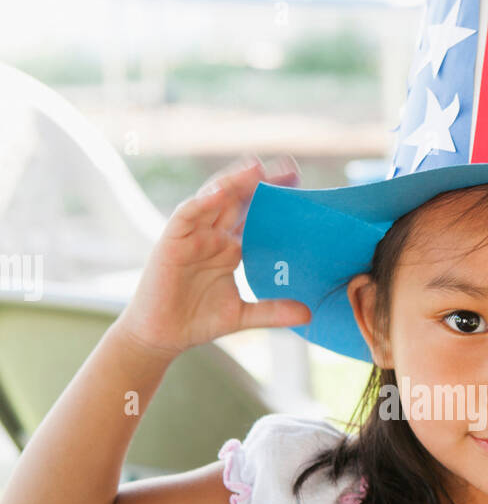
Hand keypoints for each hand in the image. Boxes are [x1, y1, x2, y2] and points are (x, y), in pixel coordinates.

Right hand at [116, 155, 311, 356]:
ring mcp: (193, 235)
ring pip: (214, 199)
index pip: (256, 216)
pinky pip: (187, 215)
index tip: (302, 186)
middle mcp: (213, 235)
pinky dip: (202, 202)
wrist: (162, 336)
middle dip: (261, 181)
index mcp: (230, 248)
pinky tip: (219, 192)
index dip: (275, 200)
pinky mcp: (172, 241)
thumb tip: (309, 314)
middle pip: (239, 199)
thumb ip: (273, 311)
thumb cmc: (198, 320)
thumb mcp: (243, 315)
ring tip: (257, 168)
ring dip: (234, 182)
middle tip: (290, 167)